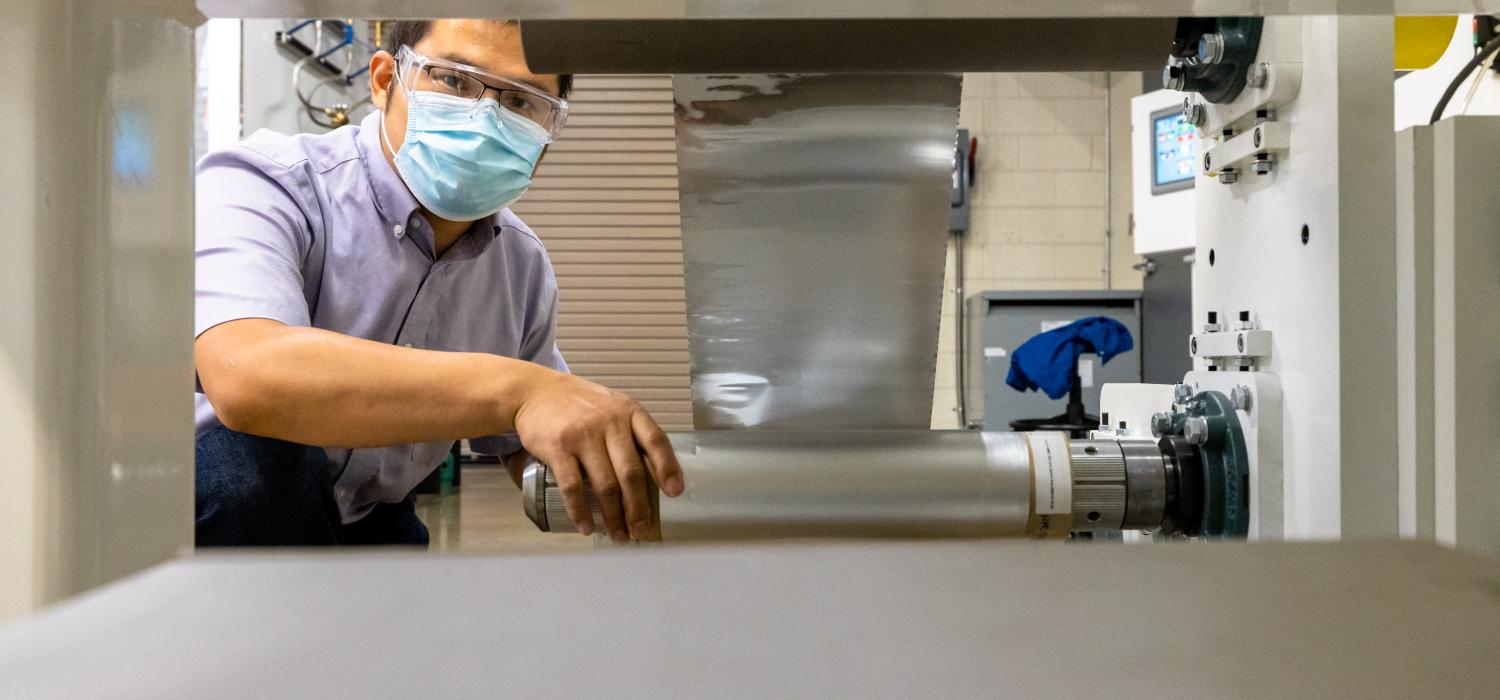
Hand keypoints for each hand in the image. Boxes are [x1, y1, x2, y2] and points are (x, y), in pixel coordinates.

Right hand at [513, 369, 683, 542]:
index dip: (668, 468)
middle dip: (639, 508)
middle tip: (641, 530)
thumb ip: (632, 432)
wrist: (536, 391)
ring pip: (605, 485)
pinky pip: (573, 487)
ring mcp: (583, 435)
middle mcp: (609, 422)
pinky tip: (586, 526)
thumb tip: (654, 475)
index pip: (656, 440)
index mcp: (628, 411)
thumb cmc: (579, 403)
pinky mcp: (558, 448)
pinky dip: (581, 511)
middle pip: (631, 472)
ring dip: (613, 517)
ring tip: (618, 535)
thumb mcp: (613, 406)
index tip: (674, 492)